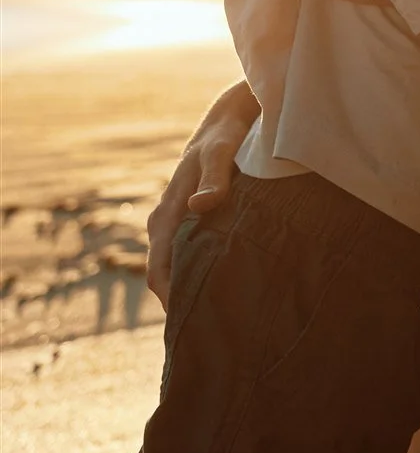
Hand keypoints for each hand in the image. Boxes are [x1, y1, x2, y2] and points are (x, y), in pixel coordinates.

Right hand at [146, 81, 259, 307]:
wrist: (227, 118)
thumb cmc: (226, 135)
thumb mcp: (222, 153)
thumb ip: (214, 179)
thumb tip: (200, 207)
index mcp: (168, 213)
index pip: (159, 270)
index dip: (171, 300)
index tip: (189, 326)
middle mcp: (165, 220)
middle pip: (164, 274)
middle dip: (179, 301)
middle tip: (205, 334)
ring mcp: (176, 220)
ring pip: (174, 265)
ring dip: (188, 287)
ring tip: (214, 317)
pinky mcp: (189, 218)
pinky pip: (185, 253)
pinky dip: (195, 271)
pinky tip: (219, 285)